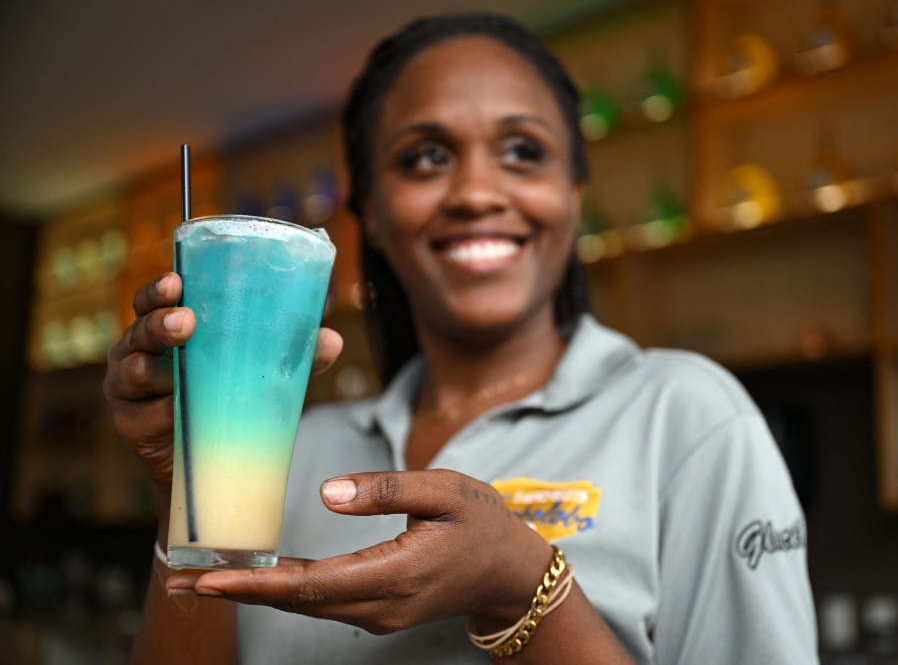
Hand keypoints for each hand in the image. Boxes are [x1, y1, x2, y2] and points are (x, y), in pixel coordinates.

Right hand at [103, 272, 343, 492]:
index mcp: (167, 326)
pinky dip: (159, 410)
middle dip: (158, 322)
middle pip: (140, 327)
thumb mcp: (259, 371)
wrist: (210, 457)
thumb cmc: (229, 396)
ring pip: (135, 369)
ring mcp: (129, 386)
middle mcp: (140, 349)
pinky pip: (140, 413)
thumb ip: (291, 354)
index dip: (160, 289)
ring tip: (174, 370)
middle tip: (186, 321)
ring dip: (153, 366)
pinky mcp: (130, 422)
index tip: (176, 280)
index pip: (156, 299)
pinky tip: (173, 409)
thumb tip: (332, 340)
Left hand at [164, 470, 553, 634]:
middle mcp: (380, 605)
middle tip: (176, 581)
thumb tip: (326, 493)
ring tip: (202, 580)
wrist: (512, 572)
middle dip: (235, 592)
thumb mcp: (446, 491)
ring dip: (254, 593)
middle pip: (296, 602)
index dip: (254, 583)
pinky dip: (283, 592)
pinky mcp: (379, 610)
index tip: (203, 580)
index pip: (310, 584)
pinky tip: (258, 579)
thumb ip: (388, 490)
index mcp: (396, 574)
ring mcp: (379, 614)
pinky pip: (322, 604)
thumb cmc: (483, 523)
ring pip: (305, 606)